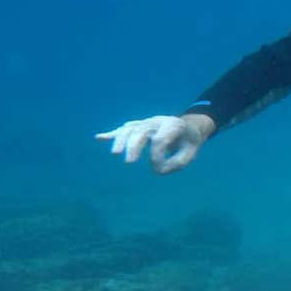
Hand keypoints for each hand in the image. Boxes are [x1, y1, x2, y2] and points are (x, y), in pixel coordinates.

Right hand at [95, 114, 214, 174]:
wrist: (190, 126)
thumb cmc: (190, 141)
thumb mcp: (191, 153)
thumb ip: (177, 162)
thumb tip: (157, 170)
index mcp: (174, 125)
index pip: (161, 138)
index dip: (157, 155)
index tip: (159, 169)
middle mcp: (158, 121)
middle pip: (142, 130)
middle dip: (134, 145)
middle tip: (129, 162)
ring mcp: (148, 122)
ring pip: (131, 128)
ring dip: (121, 140)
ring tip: (115, 153)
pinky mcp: (140, 126)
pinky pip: (125, 129)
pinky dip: (112, 134)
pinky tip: (99, 137)